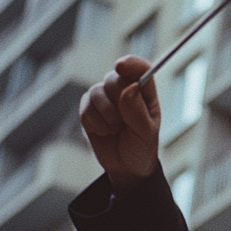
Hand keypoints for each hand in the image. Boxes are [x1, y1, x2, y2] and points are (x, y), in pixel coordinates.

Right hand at [79, 56, 160, 195]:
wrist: (126, 167)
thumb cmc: (142, 147)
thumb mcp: (146, 133)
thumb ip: (137, 111)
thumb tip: (130, 87)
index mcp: (145, 92)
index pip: (140, 68)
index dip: (130, 64)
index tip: (120, 67)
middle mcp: (125, 90)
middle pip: (114, 78)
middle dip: (115, 100)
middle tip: (122, 122)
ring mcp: (106, 98)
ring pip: (96, 91)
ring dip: (105, 115)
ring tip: (115, 129)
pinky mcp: (89, 108)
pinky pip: (84, 107)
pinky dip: (94, 122)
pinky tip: (105, 132)